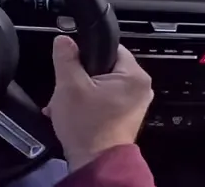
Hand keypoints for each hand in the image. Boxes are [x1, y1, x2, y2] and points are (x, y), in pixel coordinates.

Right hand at [44, 36, 152, 171]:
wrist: (94, 164)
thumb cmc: (87, 125)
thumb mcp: (69, 85)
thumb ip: (66, 57)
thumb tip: (64, 40)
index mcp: (134, 75)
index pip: (109, 47)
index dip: (86, 52)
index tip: (71, 64)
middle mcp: (140, 88)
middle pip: (104, 67)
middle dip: (80, 75)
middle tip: (66, 86)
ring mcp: (134, 104)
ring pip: (101, 84)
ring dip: (80, 91)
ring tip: (64, 101)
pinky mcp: (125, 117)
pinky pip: (104, 99)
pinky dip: (88, 103)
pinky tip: (72, 111)